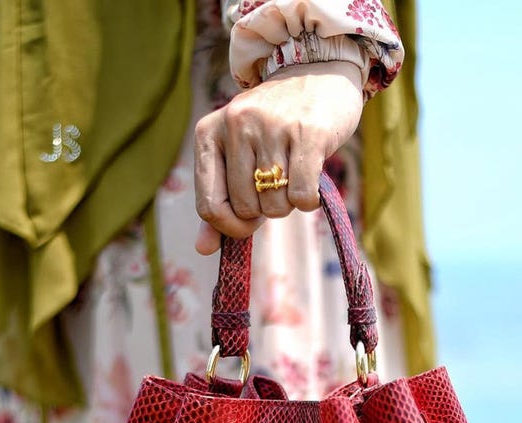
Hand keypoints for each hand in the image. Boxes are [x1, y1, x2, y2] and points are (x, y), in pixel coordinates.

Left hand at [194, 61, 362, 254]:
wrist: (318, 74)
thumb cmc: (272, 127)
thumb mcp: (237, 156)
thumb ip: (218, 201)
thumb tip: (203, 249)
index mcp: (208, 132)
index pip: (209, 206)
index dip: (229, 227)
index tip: (246, 223)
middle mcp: (236, 123)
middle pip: (245, 209)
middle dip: (263, 213)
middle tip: (274, 189)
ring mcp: (271, 126)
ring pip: (274, 206)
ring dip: (287, 205)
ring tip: (291, 177)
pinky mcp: (308, 132)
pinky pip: (302, 196)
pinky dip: (308, 201)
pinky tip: (310, 182)